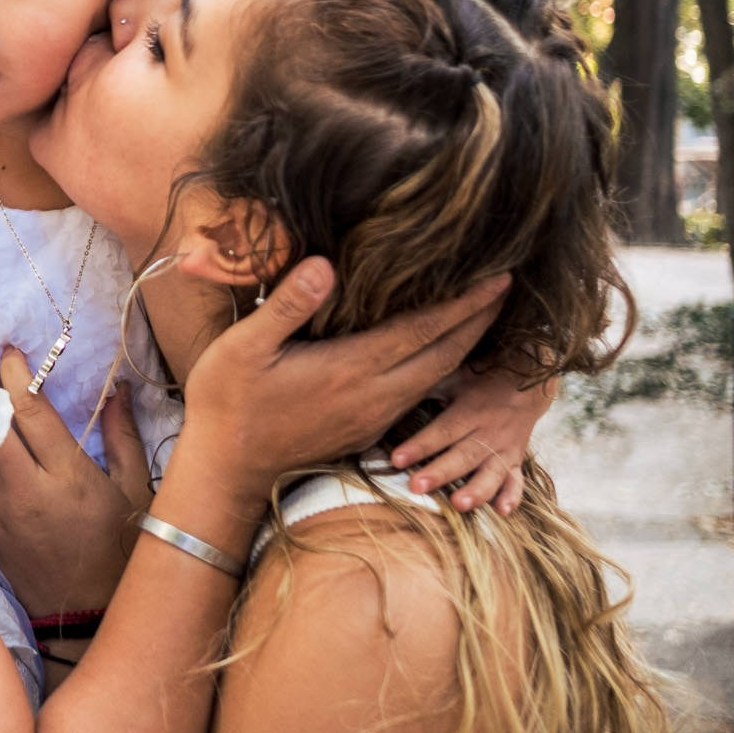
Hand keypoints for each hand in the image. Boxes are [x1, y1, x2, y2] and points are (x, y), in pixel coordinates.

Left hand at [0, 349, 151, 617]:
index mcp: (69, 477)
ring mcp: (1, 513)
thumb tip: (119, 389)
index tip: (11, 353)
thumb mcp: (137, 491)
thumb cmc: (121, 551)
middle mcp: (29, 492)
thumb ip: (123, 437)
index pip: (31, 413)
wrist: (89, 617)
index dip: (16, 376)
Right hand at [183, 259, 510, 504]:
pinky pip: (417, 395)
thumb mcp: (244, 346)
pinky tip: (436, 355)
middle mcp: (373, 396)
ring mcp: (372, 418)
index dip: (465, 303)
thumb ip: (288, 304)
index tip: (500, 277)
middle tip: (507, 288)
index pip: (423, 330)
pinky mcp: (364, 430)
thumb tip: (325, 264)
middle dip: (479, 322)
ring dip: (464, 346)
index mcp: (350, 369)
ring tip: (482, 316)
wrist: (226, 468)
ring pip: (435, 379)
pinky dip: (439, 368)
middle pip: (445, 356)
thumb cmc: (227, 400)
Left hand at [389, 356, 556, 514]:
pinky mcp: (516, 461)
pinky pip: (517, 481)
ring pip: (491, 473)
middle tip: (417, 487)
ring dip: (476, 491)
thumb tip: (391, 394)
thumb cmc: (478, 383)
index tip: (395, 459)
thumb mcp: (453, 379)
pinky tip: (502, 511)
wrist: (526, 384)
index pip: (440, 431)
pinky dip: (512, 497)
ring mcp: (504, 449)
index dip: (419, 446)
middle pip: (462, 456)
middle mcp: (487, 433)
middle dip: (440, 473)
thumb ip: (428, 389)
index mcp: (468, 412)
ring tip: (459, 505)